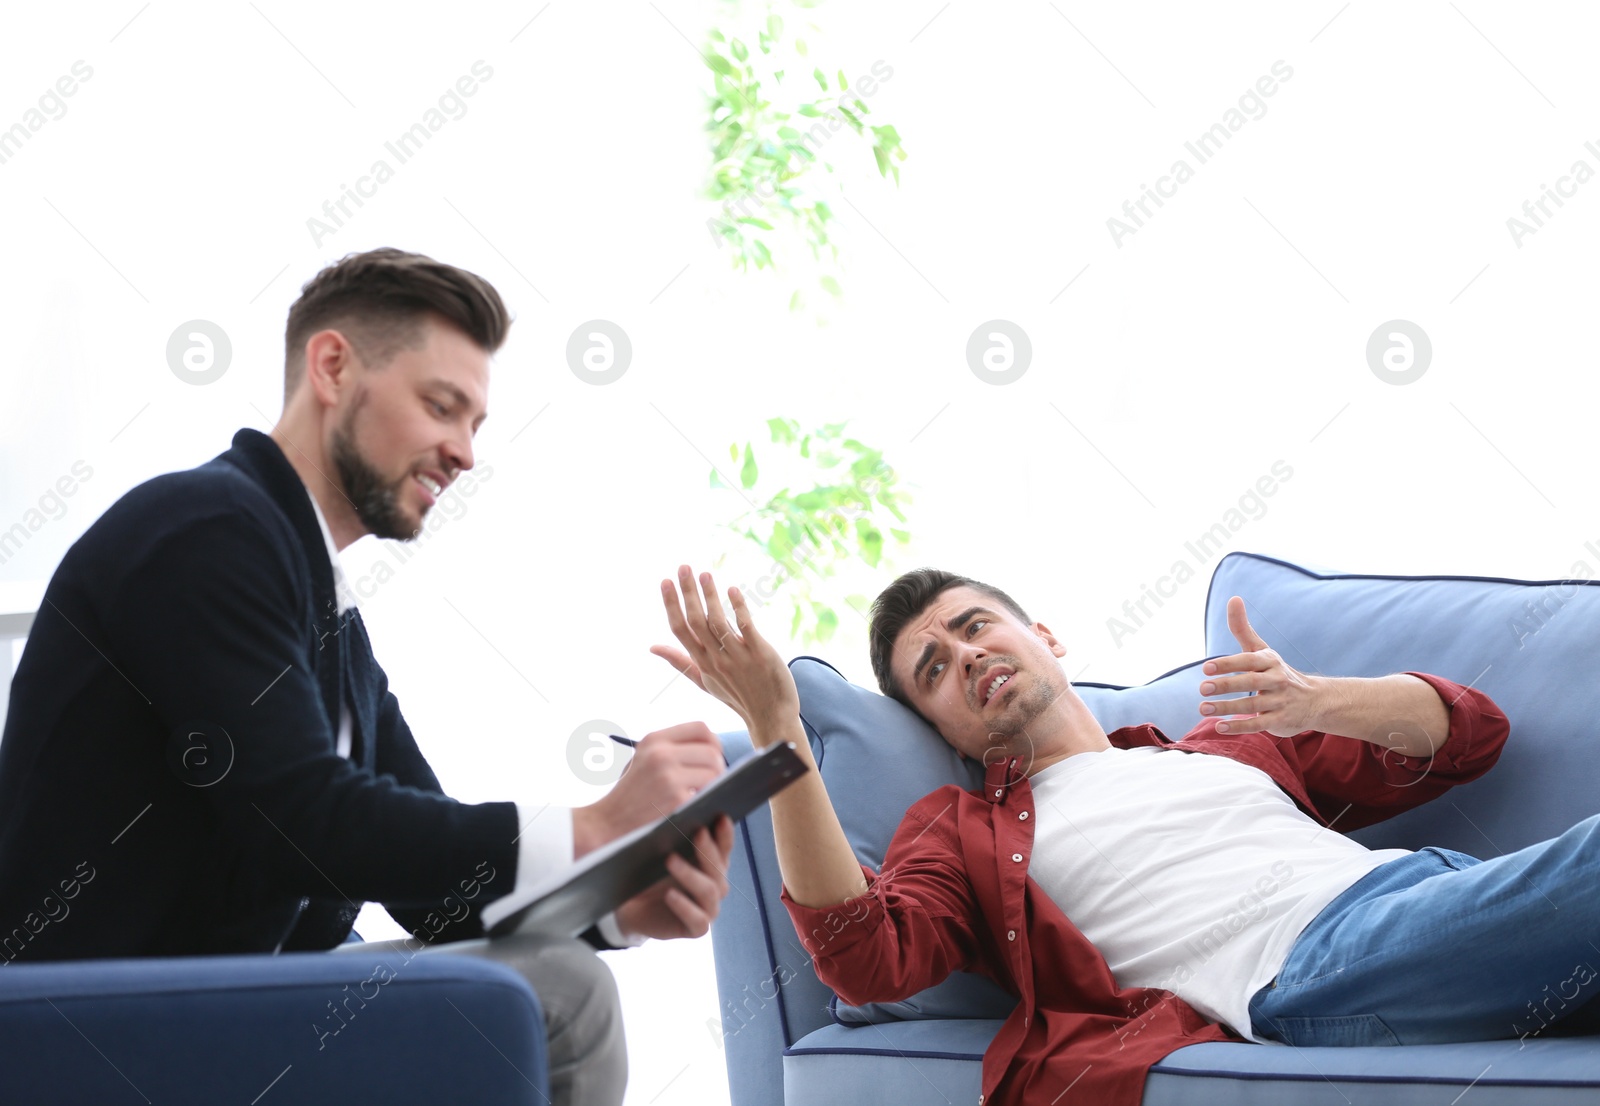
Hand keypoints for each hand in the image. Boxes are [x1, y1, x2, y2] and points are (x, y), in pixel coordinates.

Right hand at [573, 722, 724, 856]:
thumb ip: (670, 749)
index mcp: (654, 740)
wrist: (605, 824)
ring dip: (715, 785)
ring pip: (715, 772)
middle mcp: (661, 753)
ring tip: (702, 794)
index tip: (713, 756)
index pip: (700, 728)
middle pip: (712, 751)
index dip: (713, 742)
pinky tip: (695, 808)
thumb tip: (710, 747)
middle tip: (713, 782)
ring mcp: (669, 776)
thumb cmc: (628, 795)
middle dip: (718, 767)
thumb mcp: (641, 760)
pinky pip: (707, 794)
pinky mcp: (676, 798)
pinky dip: (705, 801)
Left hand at [613, 817, 733, 940]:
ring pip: (709, 891)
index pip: (725, 846)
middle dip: (707, 849)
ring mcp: (709, 907)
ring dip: (690, 874)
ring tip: (670, 860)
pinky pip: (698, 919)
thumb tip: (682, 800)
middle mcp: (716, 884)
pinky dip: (684, 906)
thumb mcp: (662, 849)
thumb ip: (677, 832)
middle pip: (719, 867)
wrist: (630, 906)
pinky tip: (670, 895)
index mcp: (712, 863)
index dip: (725, 833)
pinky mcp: (697, 928)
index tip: (720, 816)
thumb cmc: (649, 873)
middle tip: (696, 832)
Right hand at [650, 565, 800, 735]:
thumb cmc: (736, 696)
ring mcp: (738, 656)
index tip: (665, 582)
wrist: (770, 716)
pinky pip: (747, 627)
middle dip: (688, 592)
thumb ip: (679, 662)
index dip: (671, 605)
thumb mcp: (703, 681)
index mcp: (701, 662)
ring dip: (710, 596)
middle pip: (696, 621)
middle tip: (683, 567)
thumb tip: (653, 647)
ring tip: (705, 574)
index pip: (680, 630)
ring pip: (718, 622)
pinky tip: (732, 590)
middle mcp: (716, 659)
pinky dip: (739, 608)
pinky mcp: (760, 654)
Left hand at [1197, 596, 1322, 737]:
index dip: (1228, 664)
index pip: (1248, 661)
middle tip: (1202, 688)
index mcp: (1270, 661)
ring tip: (1203, 708)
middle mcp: (1277, 680)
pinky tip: (1219, 726)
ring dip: (1226, 707)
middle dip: (1226, 685)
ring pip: (1252, 705)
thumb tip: (1233, 598)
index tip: (1205, 668)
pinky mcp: (1281, 720)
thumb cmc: (1276, 671)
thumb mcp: (1261, 650)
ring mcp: (1280, 701)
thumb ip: (1242, 629)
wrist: (1315, 700)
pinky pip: (1259, 724)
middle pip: (1250, 682)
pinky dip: (1239, 726)